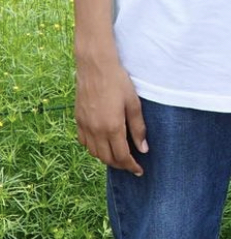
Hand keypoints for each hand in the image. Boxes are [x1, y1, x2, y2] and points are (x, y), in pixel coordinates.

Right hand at [75, 54, 145, 174]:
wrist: (95, 67)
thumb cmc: (119, 82)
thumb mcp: (134, 104)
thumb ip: (138, 128)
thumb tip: (143, 149)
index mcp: (112, 127)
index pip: (121, 156)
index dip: (131, 166)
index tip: (139, 171)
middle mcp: (96, 130)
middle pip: (107, 158)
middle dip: (120, 165)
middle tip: (131, 166)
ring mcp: (85, 126)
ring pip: (94, 152)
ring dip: (106, 158)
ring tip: (119, 157)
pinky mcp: (78, 120)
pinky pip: (84, 142)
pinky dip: (94, 149)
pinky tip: (102, 145)